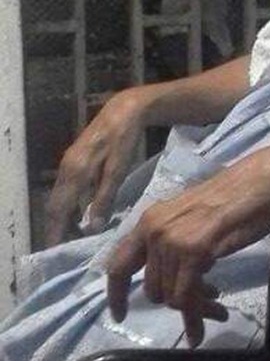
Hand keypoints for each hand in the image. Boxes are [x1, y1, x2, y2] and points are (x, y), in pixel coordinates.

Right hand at [46, 88, 148, 245]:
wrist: (123, 110)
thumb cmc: (123, 140)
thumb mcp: (118, 170)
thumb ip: (104, 197)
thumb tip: (91, 225)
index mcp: (75, 173)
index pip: (59, 209)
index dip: (55, 230)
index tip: (54, 249)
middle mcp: (66, 169)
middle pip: (55, 204)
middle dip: (55, 226)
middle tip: (60, 247)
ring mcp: (68, 162)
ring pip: (59, 195)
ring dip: (61, 215)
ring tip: (68, 234)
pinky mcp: (74, 158)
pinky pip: (65, 187)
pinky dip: (67, 202)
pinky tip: (76, 211)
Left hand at [106, 158, 269, 346]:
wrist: (260, 184)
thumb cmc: (234, 199)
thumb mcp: (190, 221)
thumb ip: (172, 244)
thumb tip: (170, 279)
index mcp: (150, 220)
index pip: (119, 264)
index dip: (116, 294)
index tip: (120, 315)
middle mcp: (153, 230)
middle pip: (152, 288)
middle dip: (177, 303)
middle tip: (203, 305)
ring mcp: (172, 240)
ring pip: (172, 296)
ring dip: (195, 308)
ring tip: (216, 308)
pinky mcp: (193, 250)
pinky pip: (188, 297)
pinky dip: (199, 312)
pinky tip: (217, 312)